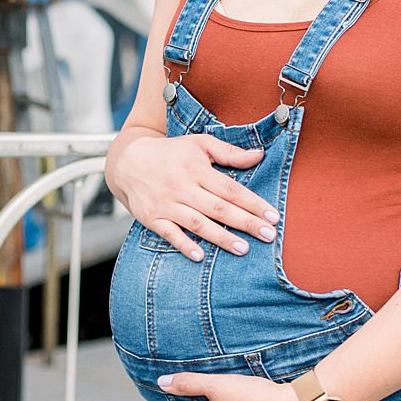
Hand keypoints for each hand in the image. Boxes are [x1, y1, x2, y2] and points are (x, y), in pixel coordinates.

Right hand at [107, 131, 275, 261]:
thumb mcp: (199, 144)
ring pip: (197, 223)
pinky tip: (200, 256)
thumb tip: (259, 155)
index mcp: (196, 169)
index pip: (230, 189)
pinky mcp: (152, 218)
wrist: (128, 161)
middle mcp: (182, 187)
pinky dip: (184, 245)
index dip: (253, 203)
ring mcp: (166, 204)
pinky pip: (169, 234)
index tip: (272, 216)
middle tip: (268, 235)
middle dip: (245, 222)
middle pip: (218, 208)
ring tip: (243, 248)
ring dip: (221, 237)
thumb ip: (229, 152)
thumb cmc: (171, 153)